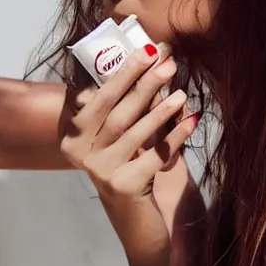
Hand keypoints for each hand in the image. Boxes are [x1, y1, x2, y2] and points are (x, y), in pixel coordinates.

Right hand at [60, 45, 198, 265]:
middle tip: (166, 61)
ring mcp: (101, 171)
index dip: (122, 73)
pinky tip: (192, 120)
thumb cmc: (124, 161)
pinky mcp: (124, 187)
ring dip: (160, 109)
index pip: (98, 98)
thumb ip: (119, 103)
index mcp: (73, 134)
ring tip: (181, 90)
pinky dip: (175, 136)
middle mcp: (81, 153)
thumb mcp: (115, 134)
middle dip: (142, 83)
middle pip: (115, 112)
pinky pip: (154, 156)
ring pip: (133, 132)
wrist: (131, 216)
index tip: (146, 50)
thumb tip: (148, 57)